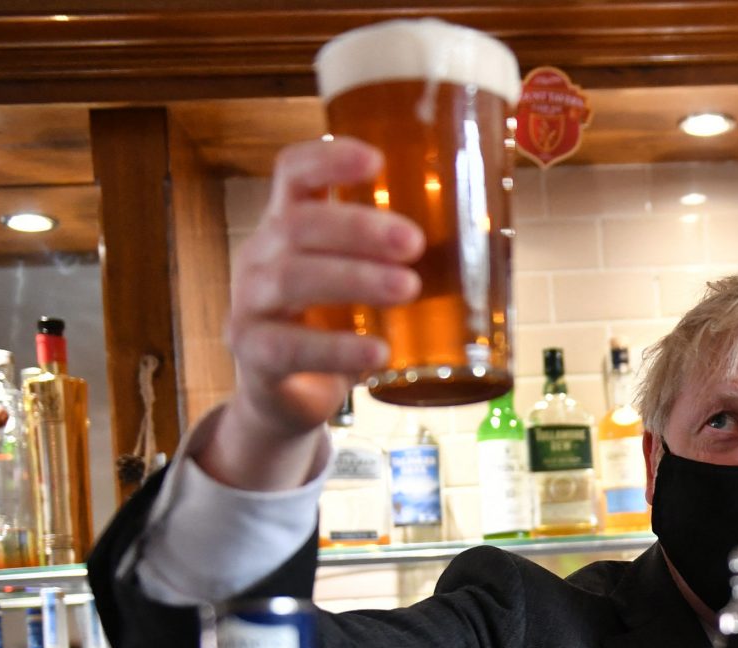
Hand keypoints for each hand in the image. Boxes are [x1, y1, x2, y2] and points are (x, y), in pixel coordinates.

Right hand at [208, 137, 424, 489]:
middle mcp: (261, 257)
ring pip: (291, 279)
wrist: (287, 399)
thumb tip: (487, 244)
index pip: (293, 173)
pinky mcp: (254, 356)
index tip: (376, 159)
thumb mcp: (358, 285)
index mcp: (286, 226)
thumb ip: (396, 262)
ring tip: (408, 287)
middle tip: (414, 242)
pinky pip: (288, 347)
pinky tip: (378, 351)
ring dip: (355, 279)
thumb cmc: (332, 327)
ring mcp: (250, 306)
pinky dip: (337, 349)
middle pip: (298, 224)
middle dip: (358, 227)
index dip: (327, 159)